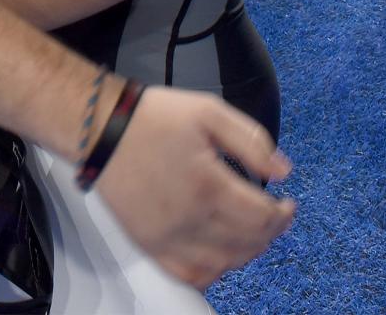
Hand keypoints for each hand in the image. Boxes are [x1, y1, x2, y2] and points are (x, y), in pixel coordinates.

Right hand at [95, 87, 294, 288]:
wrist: (99, 127)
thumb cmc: (151, 117)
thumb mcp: (207, 111)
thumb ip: (251, 139)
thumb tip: (283, 171)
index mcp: (208, 185)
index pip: (263, 218)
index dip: (284, 215)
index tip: (286, 203)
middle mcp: (190, 219)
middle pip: (248, 243)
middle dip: (269, 231)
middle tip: (271, 214)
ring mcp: (168, 237)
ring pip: (224, 264)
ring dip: (246, 251)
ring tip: (247, 231)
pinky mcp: (149, 243)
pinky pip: (190, 274)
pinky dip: (212, 271)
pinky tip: (218, 254)